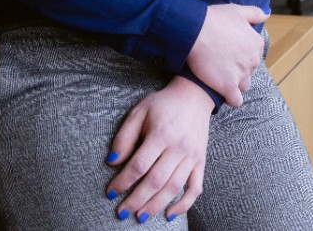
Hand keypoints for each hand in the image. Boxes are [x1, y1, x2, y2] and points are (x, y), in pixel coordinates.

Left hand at [107, 76, 213, 222]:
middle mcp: (178, 147)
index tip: (111, 193)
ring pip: (174, 187)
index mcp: (161, 134)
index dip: (123, 182)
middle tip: (122, 212)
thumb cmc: (163, 104)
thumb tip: (113, 161)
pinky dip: (184, 204)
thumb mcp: (139, 112)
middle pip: (156, 181)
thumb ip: (125, 136)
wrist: (194, 96)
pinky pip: (195, 187)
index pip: (139, 165)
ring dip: (155, 205)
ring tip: (140, 216)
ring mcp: (192, 156)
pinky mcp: (201, 161)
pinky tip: (169, 213)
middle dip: (136, 200)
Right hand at [184, 3, 266, 106]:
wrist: (194, 30)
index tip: (230, 55)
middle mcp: (253, 60)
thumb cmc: (213, 18)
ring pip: (244, 86)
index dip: (242, 57)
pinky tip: (221, 93)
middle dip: (238, 70)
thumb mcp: (237, 10)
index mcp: (256, 44)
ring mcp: (241, 74)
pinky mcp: (228, 87)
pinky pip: (236, 101)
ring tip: (220, 79)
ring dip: (235, 85)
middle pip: (249, 72)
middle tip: (222, 66)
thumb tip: (267, 14)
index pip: (254, 57)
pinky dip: (230, 98)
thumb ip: (255, 13)